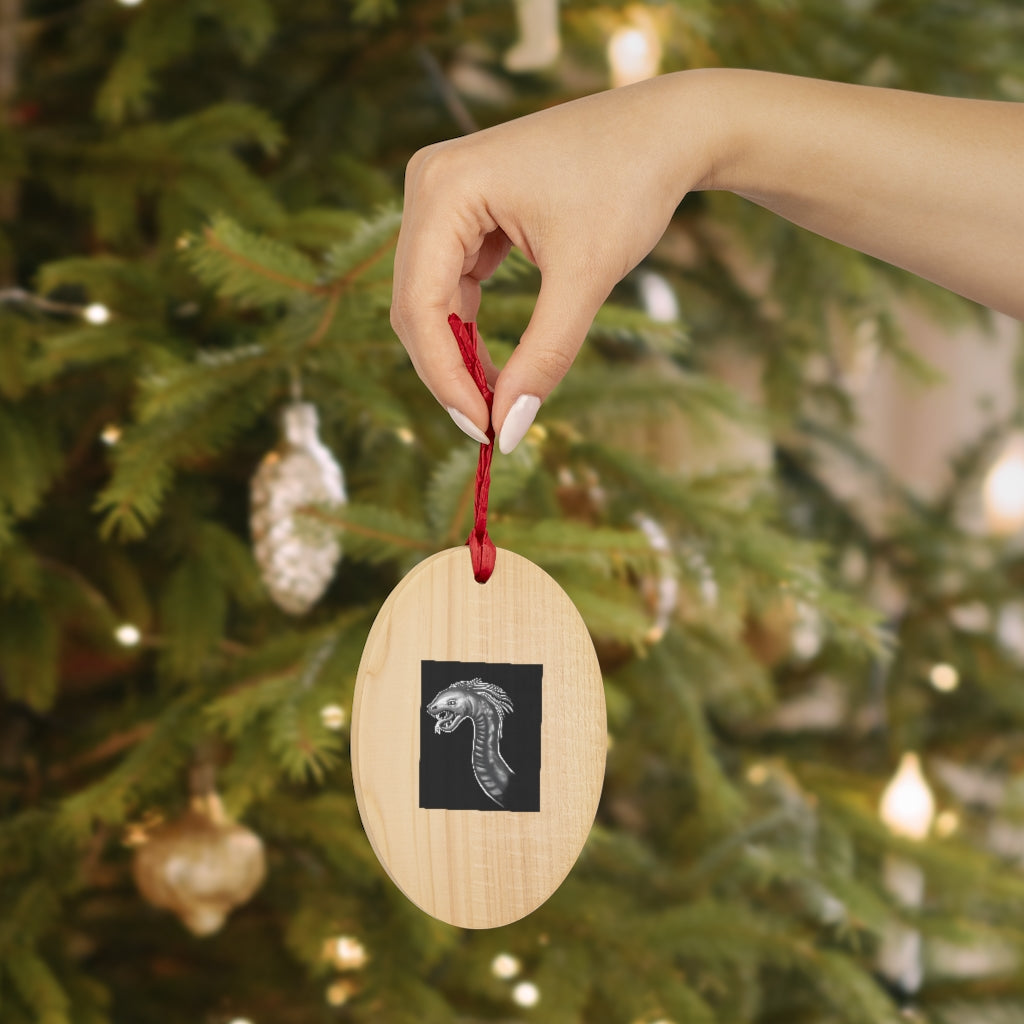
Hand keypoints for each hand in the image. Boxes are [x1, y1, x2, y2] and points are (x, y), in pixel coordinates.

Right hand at [390, 73, 718, 451]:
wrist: (665, 130)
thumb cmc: (629, 186)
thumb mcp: (585, 278)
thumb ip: (543, 357)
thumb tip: (508, 430)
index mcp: (444, 187)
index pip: (420, 305)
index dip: (445, 378)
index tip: (484, 431)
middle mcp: (428, 183)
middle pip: (415, 305)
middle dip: (449, 371)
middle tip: (489, 426)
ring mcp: (442, 193)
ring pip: (429, 299)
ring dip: (458, 354)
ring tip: (497, 401)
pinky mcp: (463, 207)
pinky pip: (450, 282)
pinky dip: (469, 327)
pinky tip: (496, 364)